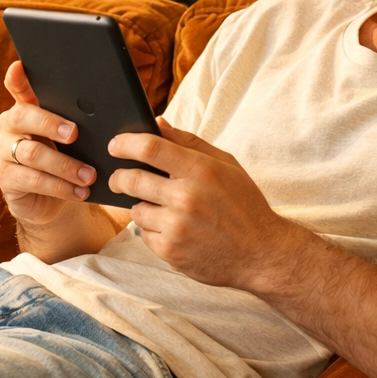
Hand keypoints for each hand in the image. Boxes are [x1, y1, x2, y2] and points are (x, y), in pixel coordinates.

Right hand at [0, 61, 95, 225]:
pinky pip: (32, 180)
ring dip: (65, 164)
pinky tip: (79, 191)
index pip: (18, 86)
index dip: (17, 77)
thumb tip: (118, 112)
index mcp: (27, 107)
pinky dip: (60, 187)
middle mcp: (11, 125)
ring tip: (89, 174)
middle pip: (23, 116)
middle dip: (51, 123)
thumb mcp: (77, 138)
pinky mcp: (5, 178)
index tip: (20, 66)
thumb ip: (84, 120)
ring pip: (32, 152)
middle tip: (75, 133)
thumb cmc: (68, 158)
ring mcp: (4, 151)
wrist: (50, 200)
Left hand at [107, 119, 299, 288]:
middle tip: (118, 177)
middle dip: (119, 177)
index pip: (151, 148)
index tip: (115, 144)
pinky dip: (152, 230)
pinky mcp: (171, 251)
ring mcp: (177, 227)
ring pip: (136, 210)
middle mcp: (186, 197)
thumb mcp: (225, 164)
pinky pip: (144, 234)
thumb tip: (158, 124)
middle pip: (132, 179)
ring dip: (141, 206)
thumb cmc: (244, 204)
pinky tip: (173, 229)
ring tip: (161, 208)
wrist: (261, 253)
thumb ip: (190, 142)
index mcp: (201, 170)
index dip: (126, 143)